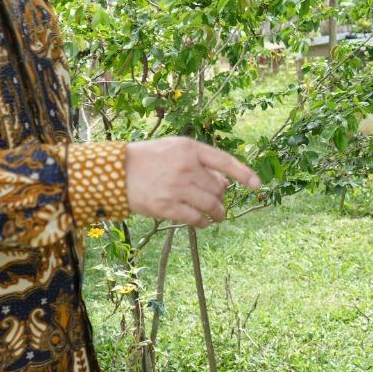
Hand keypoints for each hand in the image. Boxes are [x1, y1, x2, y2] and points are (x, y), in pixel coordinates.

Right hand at [125, 137, 259, 228]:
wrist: (115, 172)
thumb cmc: (149, 159)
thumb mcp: (175, 150)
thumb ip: (201, 163)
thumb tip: (225, 184)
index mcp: (189, 148)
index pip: (224, 161)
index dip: (244, 174)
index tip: (257, 186)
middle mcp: (185, 166)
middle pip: (218, 188)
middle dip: (221, 197)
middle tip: (218, 202)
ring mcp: (176, 187)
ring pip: (210, 205)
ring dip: (218, 213)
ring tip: (219, 216)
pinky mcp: (166, 206)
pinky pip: (195, 218)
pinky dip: (203, 223)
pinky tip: (203, 223)